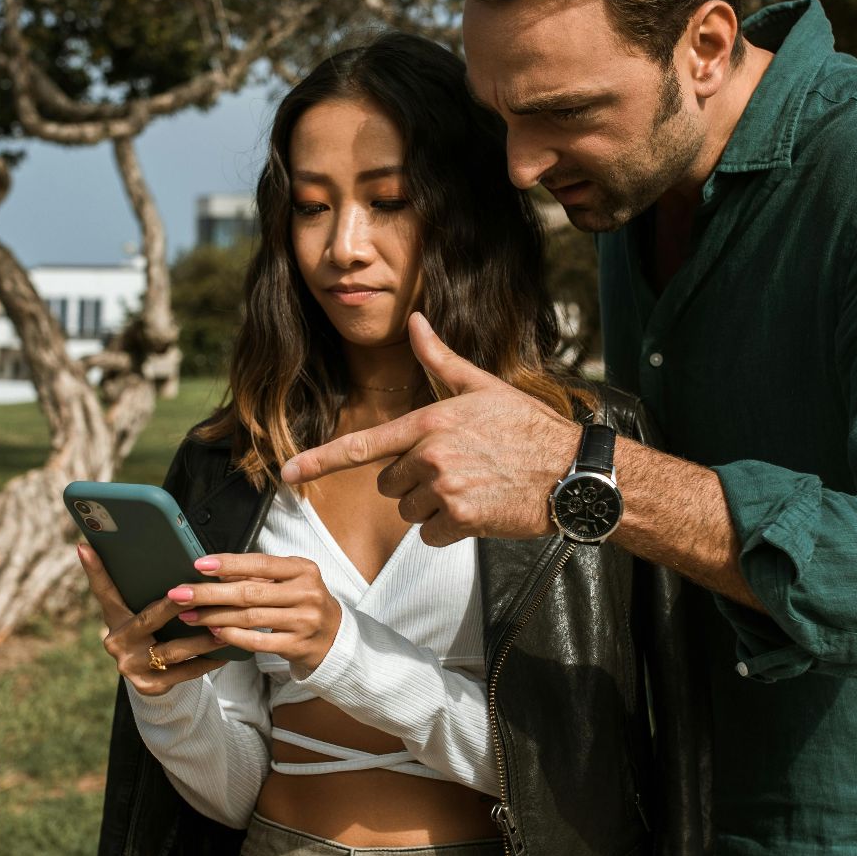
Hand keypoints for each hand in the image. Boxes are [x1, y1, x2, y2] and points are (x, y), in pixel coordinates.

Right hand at [77, 543, 228, 695]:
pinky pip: (183, 673)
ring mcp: (131, 666)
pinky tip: (225, 652)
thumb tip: (158, 557)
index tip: (84, 546)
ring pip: (172, 650)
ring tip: (223, 628)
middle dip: (176, 606)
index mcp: (115, 619)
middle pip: (149, 620)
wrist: (149, 677)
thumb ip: (145, 592)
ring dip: (201, 640)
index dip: (94, 569)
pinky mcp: (149, 685)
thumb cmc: (150, 633)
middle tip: (197, 594)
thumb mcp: (141, 613)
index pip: (104, 591)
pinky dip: (206, 662)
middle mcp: (118, 642)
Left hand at [175, 553, 342, 672]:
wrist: (334, 638)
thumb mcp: (291, 581)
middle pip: (249, 592)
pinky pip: (258, 641)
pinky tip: (214, 632)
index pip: (260, 563)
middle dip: (209, 593)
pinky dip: (233, 636)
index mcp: (303, 569)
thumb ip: (261, 576)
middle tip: (180, 594)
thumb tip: (215, 572)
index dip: (228, 564)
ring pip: (250, 617)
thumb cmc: (303, 603)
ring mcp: (303, 621)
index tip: (199, 565)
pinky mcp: (297, 645)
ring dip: (214, 616)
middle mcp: (306, 593)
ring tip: (190, 614)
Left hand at [281, 312, 578, 545]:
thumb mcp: (482, 387)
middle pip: (390, 484)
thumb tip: (415, 320)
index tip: (286, 475)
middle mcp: (431, 454)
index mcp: (430, 421)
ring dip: (434, 508)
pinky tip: (481, 510)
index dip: (319, 461)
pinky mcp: (462, 519)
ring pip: (410, 511)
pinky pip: (431, 535)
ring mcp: (446, 488)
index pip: (363, 445)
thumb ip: (439, 360)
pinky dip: (451, 530)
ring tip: (475, 488)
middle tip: (458, 471)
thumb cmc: (528, 427)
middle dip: (414, 483)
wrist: (570, 470)